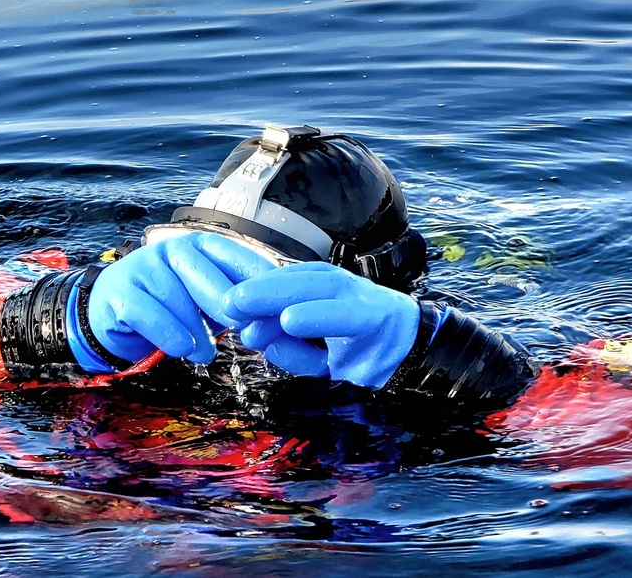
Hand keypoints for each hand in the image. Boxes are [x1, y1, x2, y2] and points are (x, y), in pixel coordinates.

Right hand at [86, 232, 274, 363]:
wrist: (113, 315)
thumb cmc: (170, 308)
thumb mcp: (206, 303)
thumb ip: (232, 304)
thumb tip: (272, 318)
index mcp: (198, 246)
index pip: (231, 254)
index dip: (253, 277)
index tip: (273, 302)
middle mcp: (170, 249)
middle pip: (203, 273)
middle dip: (226, 302)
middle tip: (243, 328)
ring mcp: (141, 267)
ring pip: (176, 296)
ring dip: (195, 329)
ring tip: (206, 353)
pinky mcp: (119, 291)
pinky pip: (147, 312)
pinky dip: (167, 333)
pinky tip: (181, 349)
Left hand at [221, 262, 419, 388]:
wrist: (411, 350)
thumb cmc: (355, 344)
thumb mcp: (314, 344)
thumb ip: (284, 340)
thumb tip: (251, 336)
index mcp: (321, 285)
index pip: (283, 280)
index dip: (252, 288)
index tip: (221, 300)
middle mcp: (339, 286)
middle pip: (296, 282)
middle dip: (260, 292)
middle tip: (229, 304)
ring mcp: (358, 301)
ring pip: (318, 293)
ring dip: (282, 299)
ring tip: (246, 305)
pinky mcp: (374, 321)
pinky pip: (342, 320)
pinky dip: (315, 318)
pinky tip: (292, 320)